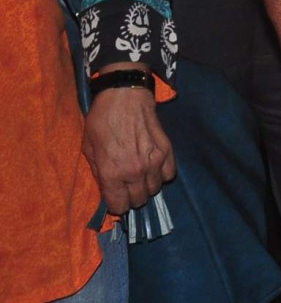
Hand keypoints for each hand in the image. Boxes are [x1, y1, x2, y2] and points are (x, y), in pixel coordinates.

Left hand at [82, 77, 175, 215]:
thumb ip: (99, 172)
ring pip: (155, 189)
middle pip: (139, 200)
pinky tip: (154, 167)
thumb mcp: (88, 149)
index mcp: (112, 174)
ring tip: (140, 176)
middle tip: (127, 187)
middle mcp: (135, 172)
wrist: (125, 96)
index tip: (115, 198)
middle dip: (131, 197)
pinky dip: (162, 174)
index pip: (120, 206)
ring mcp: (154, 161)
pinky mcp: (167, 150)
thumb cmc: (101, 121)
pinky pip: (169, 174)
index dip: (116, 204)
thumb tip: (108, 187)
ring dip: (147, 186)